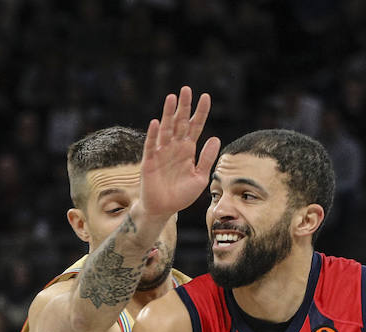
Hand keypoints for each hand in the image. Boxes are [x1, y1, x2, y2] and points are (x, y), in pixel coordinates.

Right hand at [138, 87, 220, 221]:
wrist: (164, 209)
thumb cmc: (181, 194)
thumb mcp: (200, 177)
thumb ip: (207, 159)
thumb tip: (216, 138)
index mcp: (187, 150)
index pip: (195, 127)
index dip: (200, 113)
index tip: (206, 97)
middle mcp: (174, 147)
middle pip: (179, 122)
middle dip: (183, 107)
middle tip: (187, 89)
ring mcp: (161, 152)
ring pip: (165, 129)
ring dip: (168, 114)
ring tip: (172, 98)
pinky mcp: (149, 161)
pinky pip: (151, 145)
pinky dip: (153, 134)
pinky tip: (156, 123)